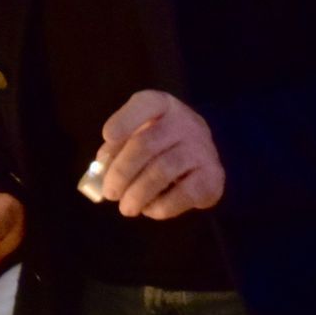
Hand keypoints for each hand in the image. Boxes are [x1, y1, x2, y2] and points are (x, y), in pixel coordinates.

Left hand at [97, 90, 225, 219]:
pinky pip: (183, 193)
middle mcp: (185, 122)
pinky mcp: (214, 175)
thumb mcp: (136, 135)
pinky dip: (161, 206)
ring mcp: (202, 148)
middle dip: (122, 172)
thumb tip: (102, 169)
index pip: (146, 104)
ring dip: (138, 194)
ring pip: (162, 171)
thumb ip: (117, 148)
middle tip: (110, 193)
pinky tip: (150, 209)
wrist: (200, 156)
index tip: (108, 136)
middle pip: (146, 145)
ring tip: (126, 208)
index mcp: (162, 105)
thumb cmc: (158, 144)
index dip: (125, 120)